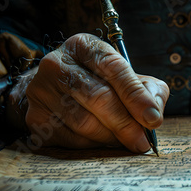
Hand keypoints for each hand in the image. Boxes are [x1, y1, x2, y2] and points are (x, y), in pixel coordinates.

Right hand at [24, 33, 168, 151]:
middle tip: (143, 141)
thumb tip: (154, 112)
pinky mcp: (35, 117)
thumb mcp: (126, 76)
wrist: (54, 91)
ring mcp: (41, 90)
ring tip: (126, 141)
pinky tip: (103, 141)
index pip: (113, 67)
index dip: (135, 95)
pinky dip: (93, 145)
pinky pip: (71, 139)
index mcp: (84, 46)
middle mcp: (57, 63)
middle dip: (126, 123)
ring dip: (111, 136)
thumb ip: (148, 89)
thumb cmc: (99, 82)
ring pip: (84, 122)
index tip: (153, 118)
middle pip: (98, 97)